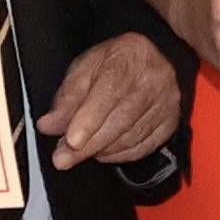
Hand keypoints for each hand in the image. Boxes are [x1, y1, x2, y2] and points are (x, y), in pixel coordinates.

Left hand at [41, 33, 188, 169]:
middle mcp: (154, 80)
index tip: (71, 142)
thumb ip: (66, 98)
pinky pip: (145, 147)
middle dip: (89, 144)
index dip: (89, 120)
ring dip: (102, 150)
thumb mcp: (83, 70)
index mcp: (127, 59)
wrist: (150, 59)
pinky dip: (120, 155)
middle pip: (120, 121)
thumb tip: (48, 126)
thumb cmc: (111, 64)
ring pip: (131, 137)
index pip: (109, 93)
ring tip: (81, 151)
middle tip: (62, 160)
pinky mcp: (171, 122)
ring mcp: (167, 103)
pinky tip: (105, 152)